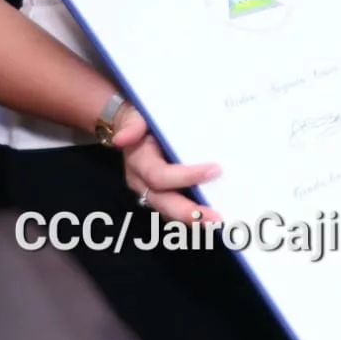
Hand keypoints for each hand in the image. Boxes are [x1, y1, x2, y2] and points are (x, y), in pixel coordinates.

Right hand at [112, 105, 221, 224]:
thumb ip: (133, 124)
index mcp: (139, 162)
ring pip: (170, 212)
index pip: (160, 176)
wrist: (133, 125)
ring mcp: (152, 191)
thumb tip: (122, 138)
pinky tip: (214, 219)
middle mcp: (142, 182)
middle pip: (163, 202)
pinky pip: (176, 210)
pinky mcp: (163, 195)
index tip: (215, 170)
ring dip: (193, 220)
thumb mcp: (136, 116)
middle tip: (215, 218)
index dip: (185, 176)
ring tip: (218, 223)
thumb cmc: (141, 119)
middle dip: (188, 213)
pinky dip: (194, 216)